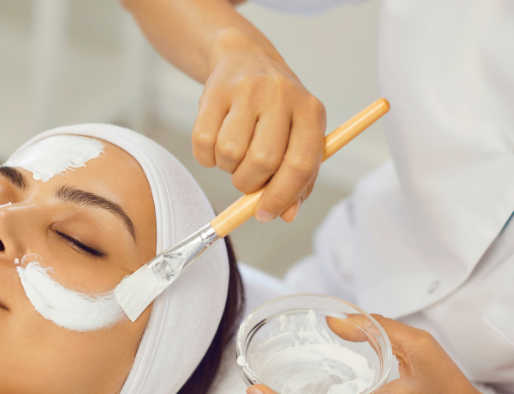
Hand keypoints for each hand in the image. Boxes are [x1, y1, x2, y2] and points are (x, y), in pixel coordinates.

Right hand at [194, 29, 325, 222]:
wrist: (245, 59)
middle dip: (249, 183)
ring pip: (229, 153)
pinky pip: (203, 142)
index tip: (264, 214)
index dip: (281, 197)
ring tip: (233, 154)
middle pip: (262, 162)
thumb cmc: (276, 113)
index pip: (300, 165)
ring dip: (227, 167)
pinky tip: (215, 143)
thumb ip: (297, 180)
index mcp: (311, 112)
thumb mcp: (296, 139)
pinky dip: (206, 156)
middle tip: (245, 179)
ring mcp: (247, 89)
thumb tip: (285, 214)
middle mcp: (282, 95)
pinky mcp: (215, 91)